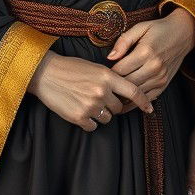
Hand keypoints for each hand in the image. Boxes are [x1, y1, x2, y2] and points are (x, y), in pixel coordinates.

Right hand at [28, 51, 153, 130]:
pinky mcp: (79, 117)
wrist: (45, 74)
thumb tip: (125, 91)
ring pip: (107, 118)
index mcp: (107, 76)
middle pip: (119, 108)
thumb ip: (110, 79)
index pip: (133, 91)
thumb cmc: (70, 68)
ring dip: (101, 114)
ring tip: (88, 103)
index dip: (143, 101)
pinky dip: (89, 122)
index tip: (149, 109)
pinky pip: (93, 127)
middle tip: (101, 99)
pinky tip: (81, 111)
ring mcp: (90, 106)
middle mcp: (101, 91)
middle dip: (113, 106)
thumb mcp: (95, 67)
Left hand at [106, 8, 194, 102]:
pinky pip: (148, 98)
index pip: (120, 70)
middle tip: (104, 87)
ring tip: (112, 96)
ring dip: (123, 96)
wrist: (183, 34)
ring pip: (136, 93)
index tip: (103, 74)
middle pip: (127, 84)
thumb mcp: (140, 28)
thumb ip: (123, 41)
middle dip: (114, 87)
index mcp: (145, 52)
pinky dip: (136, 102)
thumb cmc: (159, 29)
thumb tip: (110, 57)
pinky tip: (126, 102)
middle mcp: (154, 67)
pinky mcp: (164, 83)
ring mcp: (160, 77)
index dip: (108, 74)